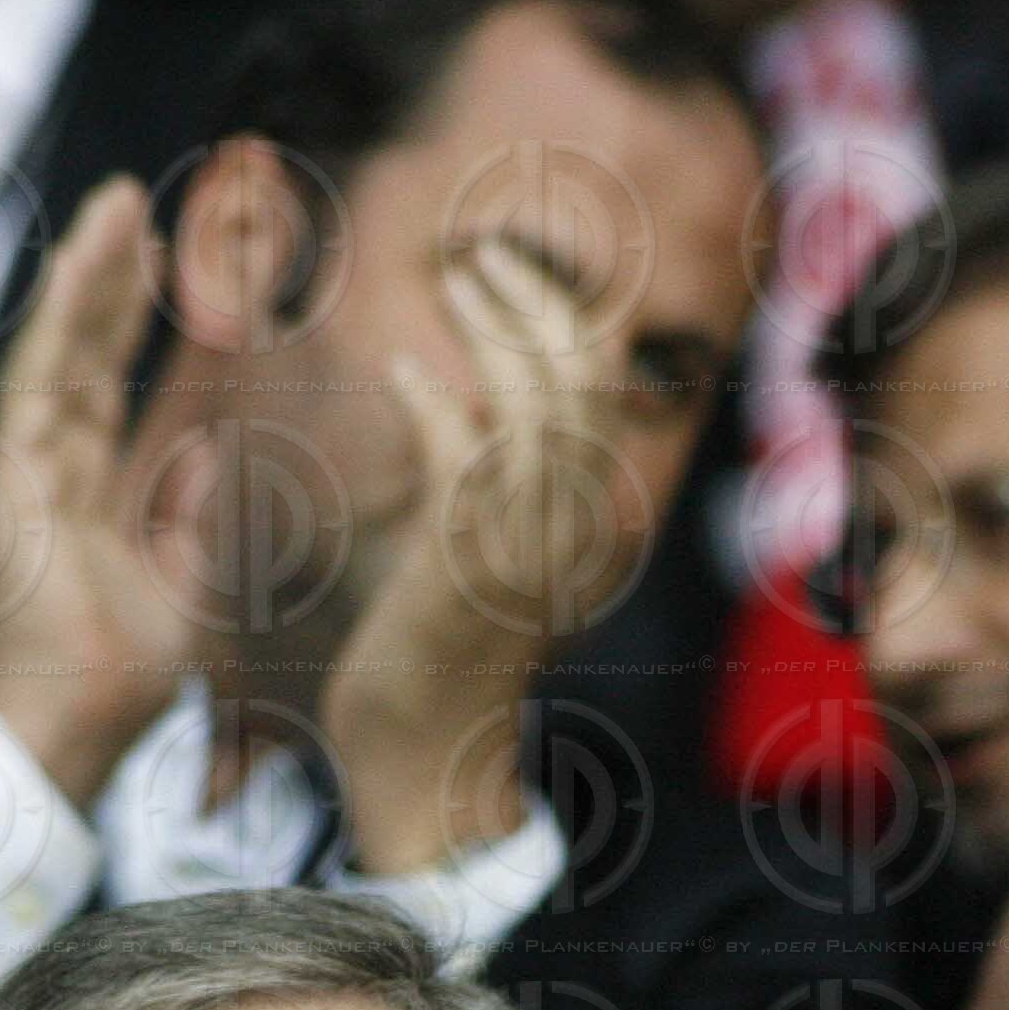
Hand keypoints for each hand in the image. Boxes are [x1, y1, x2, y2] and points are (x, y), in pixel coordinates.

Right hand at [0, 175, 216, 807]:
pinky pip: (39, 377)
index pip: (115, 385)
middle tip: (140, 208)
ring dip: (90, 276)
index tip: (169, 263)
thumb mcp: (185, 578)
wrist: (88, 715)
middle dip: (115, 280)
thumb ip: (189, 512)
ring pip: (63, 349)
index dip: (137, 323)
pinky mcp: (15, 474)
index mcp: (91, 492)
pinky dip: (60, 317)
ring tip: (116, 204)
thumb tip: (202, 453)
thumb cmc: (129, 669)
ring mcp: (29, 467)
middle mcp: (55, 468)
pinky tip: (79, 260)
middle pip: (89, 354)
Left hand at [319, 238, 644, 871]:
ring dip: (492, 326)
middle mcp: (570, 523)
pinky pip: (463, 454)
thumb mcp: (488, 548)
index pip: (607, 384)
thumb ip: (496, 476)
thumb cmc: (440, 648)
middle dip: (536, 295)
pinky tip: (401, 376)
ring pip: (535, 400)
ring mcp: (523, 544)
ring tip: (454, 281)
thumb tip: (470, 391)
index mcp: (585, 515)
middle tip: (479, 254)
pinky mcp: (465, 564)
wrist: (425, 754)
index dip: (571, 310)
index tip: (515, 266)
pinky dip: (433, 401)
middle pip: (585, 374)